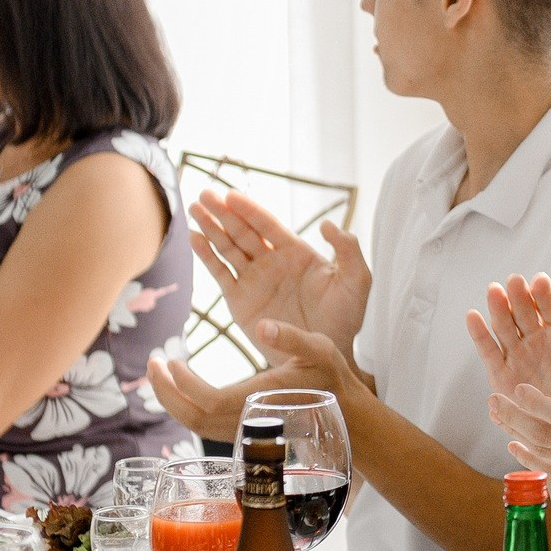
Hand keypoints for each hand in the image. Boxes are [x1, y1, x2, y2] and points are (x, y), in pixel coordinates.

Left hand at [147, 321, 353, 442]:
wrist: (346, 414)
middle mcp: (247, 421)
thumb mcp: (320, 349)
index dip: (183, 385)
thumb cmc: (333, 378)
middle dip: (165, 392)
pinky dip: (184, 406)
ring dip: (170, 400)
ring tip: (158, 370)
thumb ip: (293, 338)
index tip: (171, 360)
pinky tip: (178, 384)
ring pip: (194, 425)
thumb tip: (262, 326)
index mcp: (261, 401)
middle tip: (152, 362)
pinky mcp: (241, 428)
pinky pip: (203, 423)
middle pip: (192, 419)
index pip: (208, 401)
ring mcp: (242, 429)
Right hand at [189, 190, 368, 363]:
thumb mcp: (356, 281)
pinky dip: (206, 256)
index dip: (249, 209)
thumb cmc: (345, 317)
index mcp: (296, 252)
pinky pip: (220, 274)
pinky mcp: (240, 300)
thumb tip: (326, 224)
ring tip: (193, 208)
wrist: (327, 355)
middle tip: (204, 194)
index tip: (230, 195)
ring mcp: (254, 279)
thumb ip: (348, 249)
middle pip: (242, 231)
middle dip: (223, 212)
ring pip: (227, 248)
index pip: (268, 224)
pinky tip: (194, 238)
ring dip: (210, 228)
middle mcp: (271, 261)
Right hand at [466, 276, 550, 404]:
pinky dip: (479, 334)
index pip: (549, 307)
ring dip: (498, 309)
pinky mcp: (501, 375)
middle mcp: (537, 340)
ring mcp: (518, 356)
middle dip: (518, 296)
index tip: (540, 281)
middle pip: (523, 312)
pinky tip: (473, 316)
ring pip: (504, 327)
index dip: (543, 294)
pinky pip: (489, 352)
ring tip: (495, 291)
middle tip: (514, 281)